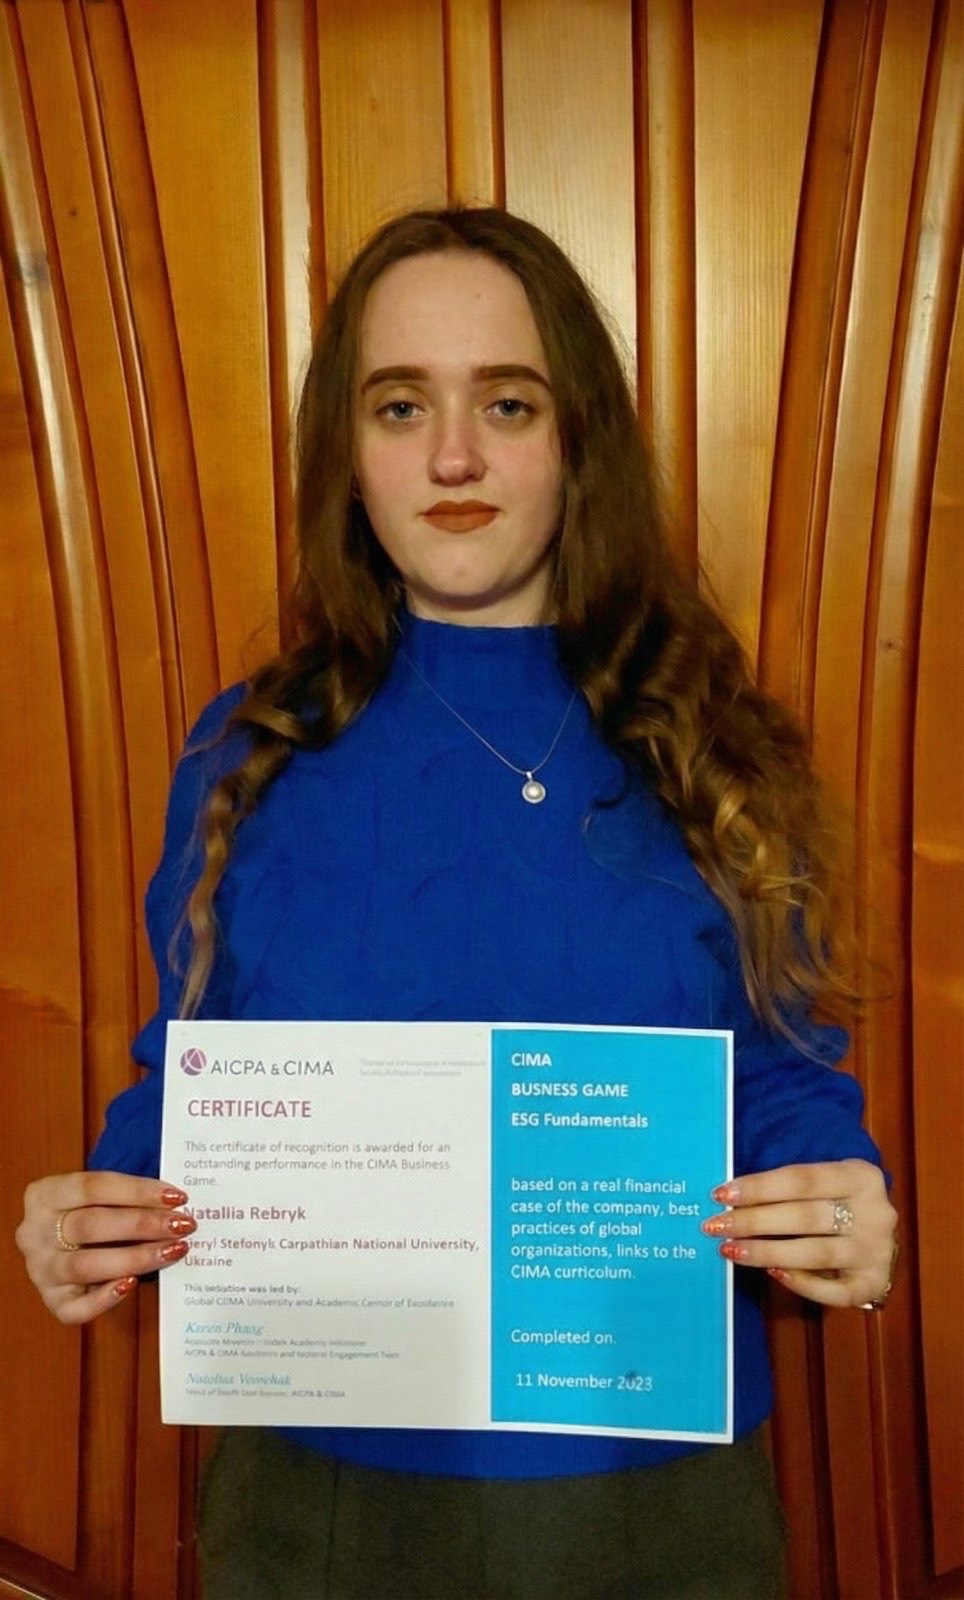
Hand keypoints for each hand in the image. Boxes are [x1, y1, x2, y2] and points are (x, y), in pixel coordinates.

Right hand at [16, 1172, 195, 1324]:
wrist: (61, 1242)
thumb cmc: (90, 1213)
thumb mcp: (99, 1196)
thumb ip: (128, 1196)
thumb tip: (177, 1202)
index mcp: (44, 1195)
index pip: (92, 1186)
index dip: (137, 1190)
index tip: (176, 1196)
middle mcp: (33, 1232)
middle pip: (90, 1225)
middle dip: (143, 1224)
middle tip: (183, 1225)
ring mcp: (40, 1270)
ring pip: (85, 1265)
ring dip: (136, 1258)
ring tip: (173, 1251)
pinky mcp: (52, 1302)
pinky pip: (76, 1308)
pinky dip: (105, 1298)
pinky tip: (133, 1284)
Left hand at [701, 1158, 897, 1307]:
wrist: (878, 1231)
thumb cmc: (835, 1201)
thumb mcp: (823, 1182)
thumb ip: (787, 1188)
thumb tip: (729, 1198)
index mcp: (861, 1176)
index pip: (802, 1179)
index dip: (759, 1186)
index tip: (721, 1194)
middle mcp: (875, 1213)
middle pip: (806, 1216)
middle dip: (754, 1222)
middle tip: (715, 1226)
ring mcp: (877, 1252)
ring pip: (816, 1254)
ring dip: (767, 1252)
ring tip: (731, 1250)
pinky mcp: (875, 1284)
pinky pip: (835, 1292)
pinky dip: (802, 1284)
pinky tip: (773, 1274)